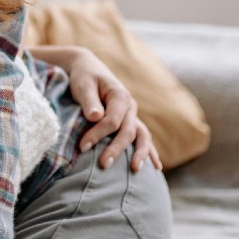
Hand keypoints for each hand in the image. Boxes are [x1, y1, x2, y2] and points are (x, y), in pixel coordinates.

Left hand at [66, 49, 161, 171]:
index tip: (82, 146)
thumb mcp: (83, 85)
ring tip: (136, 169)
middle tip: (104, 165)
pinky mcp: (130, 122)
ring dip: (141, 153)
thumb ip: (89, 101)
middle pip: (128, 131)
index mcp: (120, 95)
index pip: (112, 120)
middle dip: (116, 149)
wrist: (89, 68)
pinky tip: (156, 167)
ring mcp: (132, 115)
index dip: (98, 134)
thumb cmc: (84, 77)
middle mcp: (130, 106)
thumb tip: (95, 117)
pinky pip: (143, 137)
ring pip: (142, 135)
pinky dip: (150, 152)